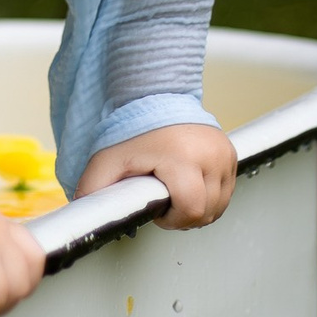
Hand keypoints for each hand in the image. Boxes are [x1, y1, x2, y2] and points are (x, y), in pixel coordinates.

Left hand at [75, 124, 235, 229]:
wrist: (155, 96)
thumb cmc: (133, 128)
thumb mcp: (108, 160)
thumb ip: (94, 190)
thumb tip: (85, 218)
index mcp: (182, 158)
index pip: (191, 210)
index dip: (173, 220)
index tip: (159, 211)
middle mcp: (210, 155)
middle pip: (206, 212)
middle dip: (184, 217)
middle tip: (164, 202)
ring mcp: (224, 154)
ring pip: (219, 206)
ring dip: (198, 209)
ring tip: (176, 194)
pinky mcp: (231, 154)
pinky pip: (226, 192)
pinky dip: (210, 196)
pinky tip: (190, 186)